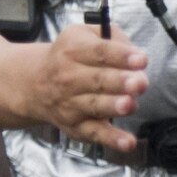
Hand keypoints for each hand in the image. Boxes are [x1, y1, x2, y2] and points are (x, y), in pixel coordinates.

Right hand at [29, 23, 147, 151]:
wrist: (36, 83)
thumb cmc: (70, 57)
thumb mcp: (85, 34)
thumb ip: (112, 37)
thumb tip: (135, 54)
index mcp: (73, 50)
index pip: (99, 52)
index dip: (121, 56)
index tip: (141, 60)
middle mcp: (69, 77)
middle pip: (97, 80)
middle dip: (120, 82)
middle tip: (139, 83)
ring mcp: (71, 104)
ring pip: (95, 106)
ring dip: (113, 106)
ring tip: (129, 104)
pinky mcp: (76, 126)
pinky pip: (95, 133)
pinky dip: (111, 139)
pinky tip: (128, 142)